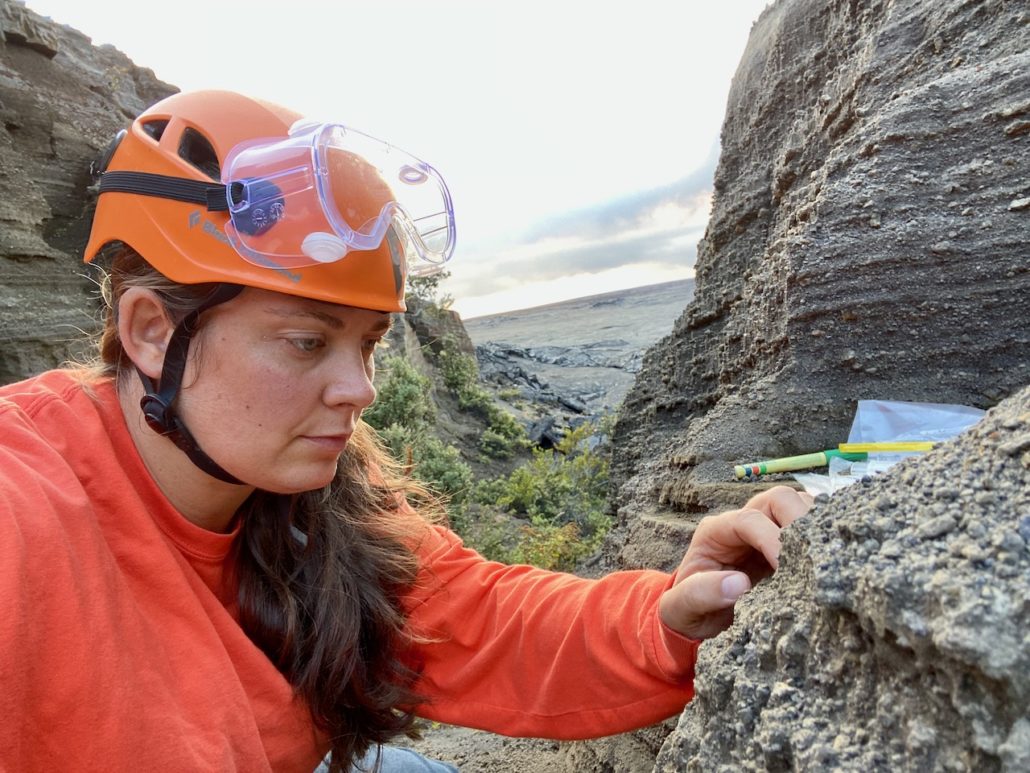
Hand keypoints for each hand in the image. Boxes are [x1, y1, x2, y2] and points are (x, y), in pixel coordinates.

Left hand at [658, 485, 812, 639]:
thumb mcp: (683, 605)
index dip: (771, 539)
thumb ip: (702, 593)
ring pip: (799, 507)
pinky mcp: (787, 546)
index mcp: (717, 531)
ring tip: (826, 555)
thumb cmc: (689, 609)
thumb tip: (739, 582)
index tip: (786, 566)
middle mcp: (744, 523)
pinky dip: (822, 537)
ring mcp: (768, 530)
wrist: (698, 618)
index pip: (750, 520)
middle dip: (800, 519)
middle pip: (779, 499)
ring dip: (815, 525)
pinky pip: (810, 528)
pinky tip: (831, 558)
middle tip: (815, 553)